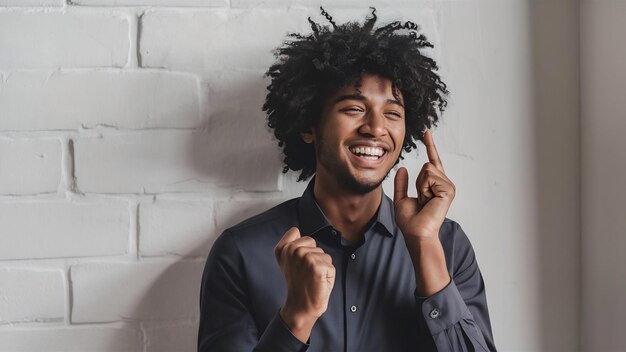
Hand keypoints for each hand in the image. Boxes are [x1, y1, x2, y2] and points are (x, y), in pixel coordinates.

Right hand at [274, 227, 334, 341]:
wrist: (300, 306)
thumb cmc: (296, 283)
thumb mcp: (285, 261)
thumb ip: (288, 242)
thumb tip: (296, 229)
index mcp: (285, 248)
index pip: (304, 236)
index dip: (306, 250)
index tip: (298, 265)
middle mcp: (293, 251)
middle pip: (315, 245)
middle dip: (315, 259)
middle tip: (306, 273)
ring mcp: (305, 257)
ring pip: (324, 256)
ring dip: (322, 268)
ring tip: (312, 278)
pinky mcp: (317, 267)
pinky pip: (330, 266)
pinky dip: (328, 276)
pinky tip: (318, 282)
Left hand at [393, 128, 455, 239]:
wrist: (416, 233)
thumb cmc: (410, 221)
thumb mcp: (401, 198)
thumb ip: (402, 184)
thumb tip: (403, 168)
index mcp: (435, 185)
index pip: (433, 161)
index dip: (430, 146)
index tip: (426, 132)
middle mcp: (444, 184)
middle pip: (427, 165)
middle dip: (418, 182)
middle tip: (422, 199)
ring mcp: (448, 186)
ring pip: (428, 169)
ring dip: (420, 185)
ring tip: (425, 200)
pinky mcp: (449, 189)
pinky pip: (430, 175)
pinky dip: (424, 187)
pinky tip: (429, 200)